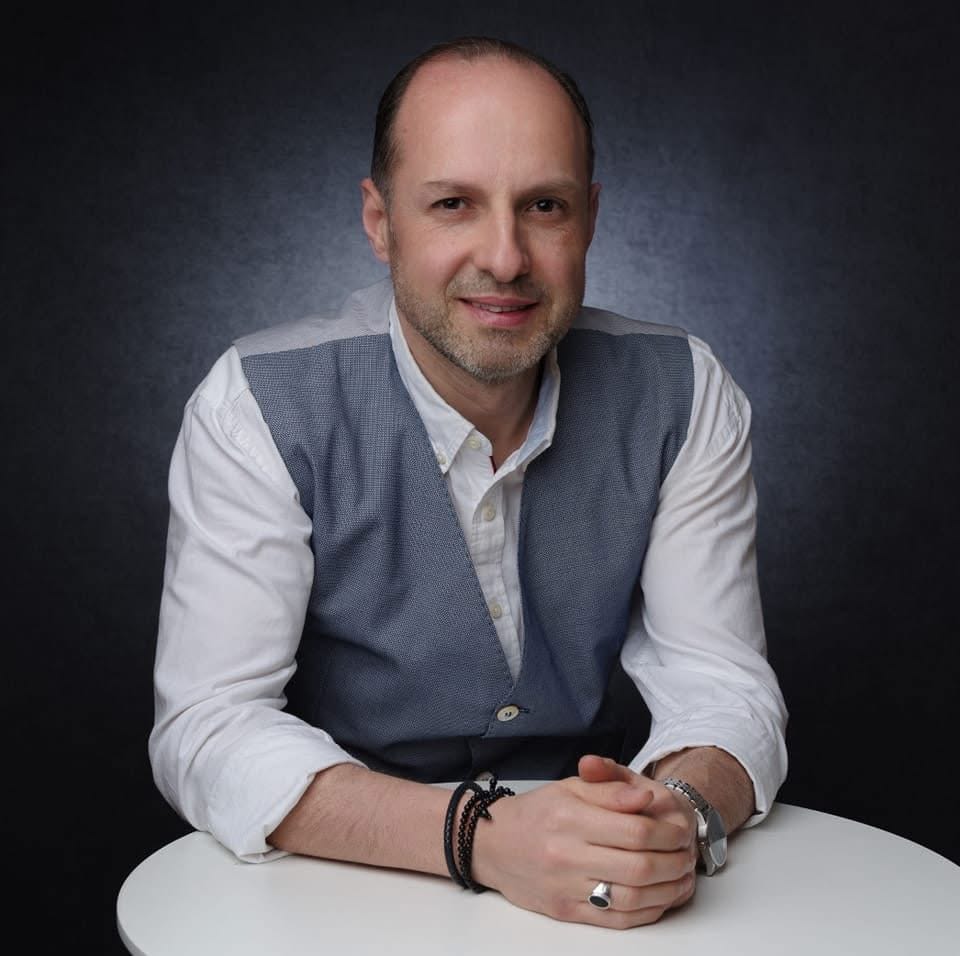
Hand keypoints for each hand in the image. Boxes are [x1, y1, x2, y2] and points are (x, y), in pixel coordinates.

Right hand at [469, 763, 695, 928]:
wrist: (492, 845)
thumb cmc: (537, 812)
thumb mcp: (569, 787)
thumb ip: (609, 789)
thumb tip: (646, 797)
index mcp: (570, 818)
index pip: (634, 829)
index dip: (666, 831)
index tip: (681, 828)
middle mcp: (566, 855)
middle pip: (638, 865)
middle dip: (673, 861)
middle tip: (687, 854)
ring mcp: (566, 888)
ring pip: (631, 897)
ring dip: (667, 890)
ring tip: (682, 876)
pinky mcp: (566, 913)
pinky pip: (616, 919)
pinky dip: (646, 912)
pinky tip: (660, 898)